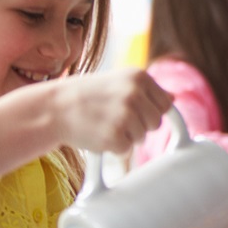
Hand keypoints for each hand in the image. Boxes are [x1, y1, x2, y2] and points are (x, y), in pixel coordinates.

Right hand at [49, 68, 171, 152]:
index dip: (148, 112)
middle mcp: (135, 94)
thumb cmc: (88, 95)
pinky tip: (98, 133)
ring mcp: (125, 115)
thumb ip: (146, 91)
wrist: (54, 107)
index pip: (164, 105)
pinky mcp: (115, 136)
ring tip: (104, 123)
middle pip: (156, 123)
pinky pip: (126, 149)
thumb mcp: (118, 82)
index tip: (127, 108)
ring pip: (142, 137)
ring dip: (125, 136)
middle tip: (113, 117)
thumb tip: (173, 98)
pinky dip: (113, 147)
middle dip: (139, 125)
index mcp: (139, 77)